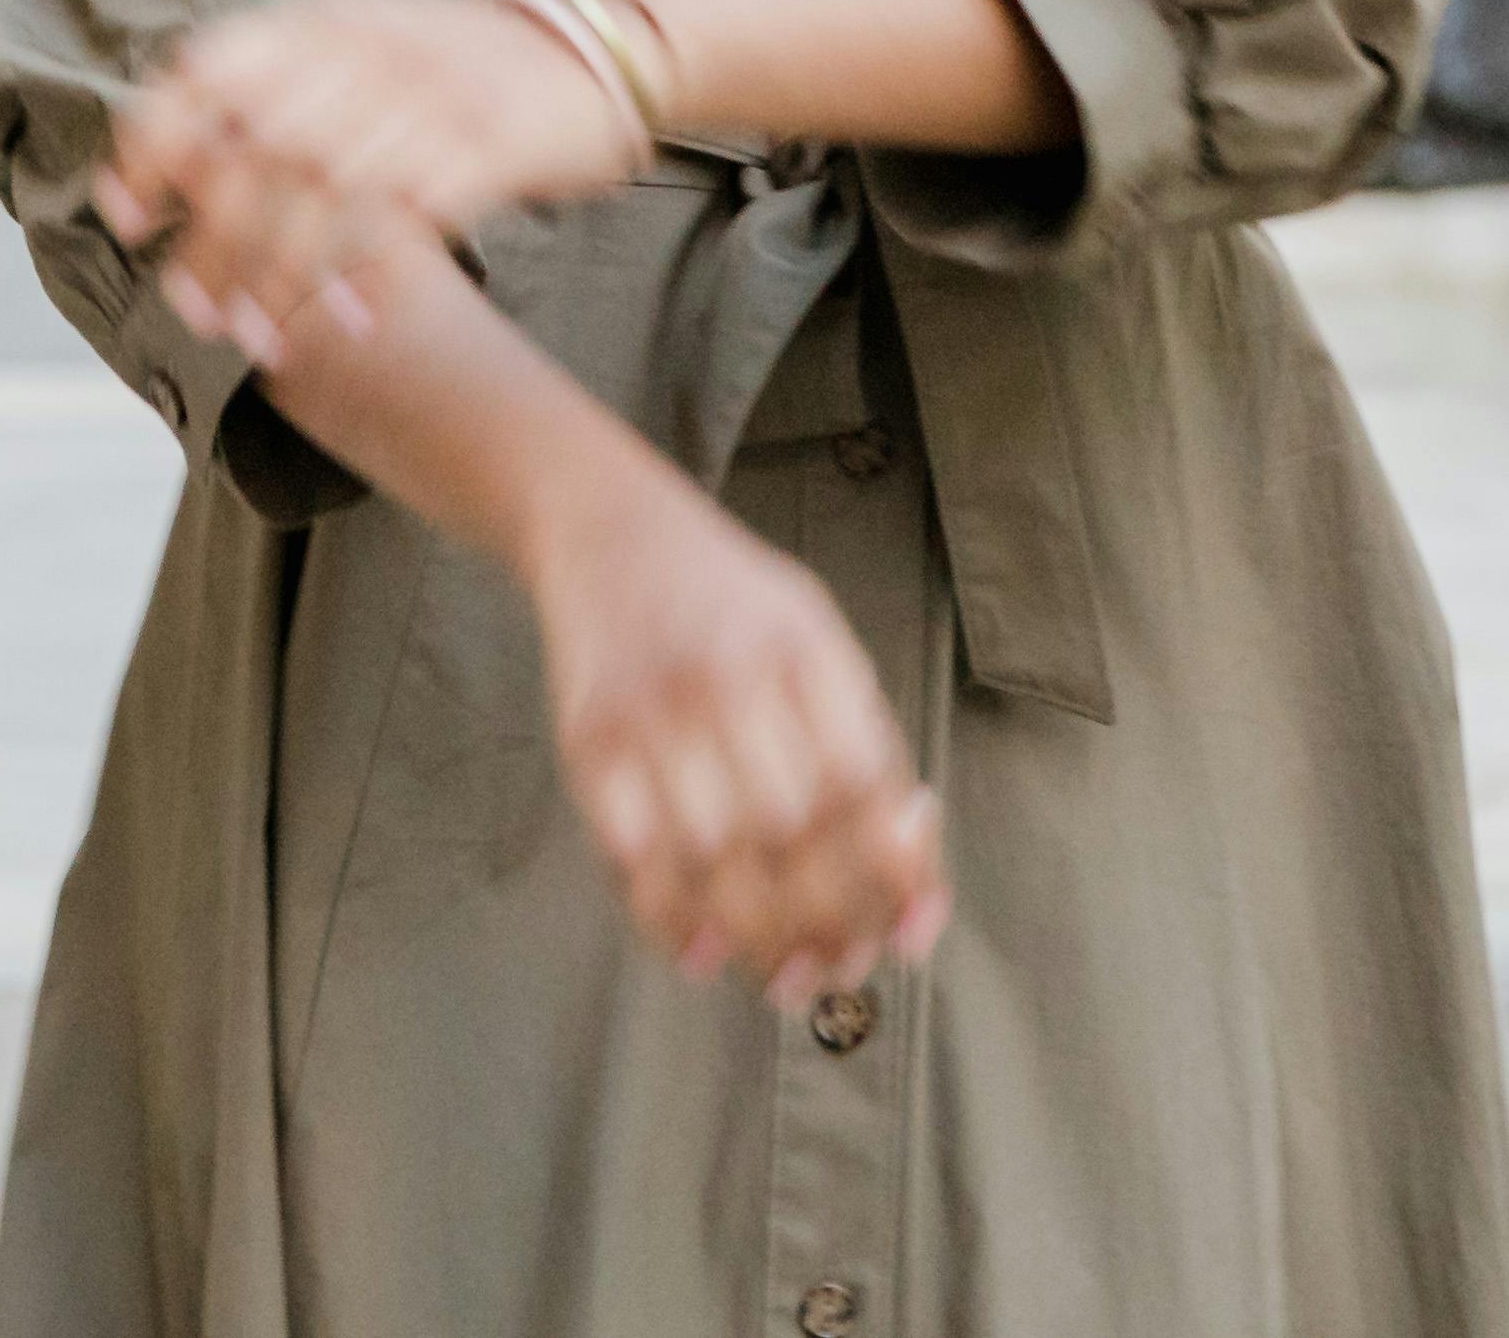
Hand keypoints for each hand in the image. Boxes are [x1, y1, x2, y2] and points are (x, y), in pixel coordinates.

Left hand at [91, 0, 646, 357]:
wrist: (598, 47)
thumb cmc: (471, 58)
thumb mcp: (371, 36)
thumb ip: (292, 75)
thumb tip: (193, 139)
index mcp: (325, 17)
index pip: (206, 67)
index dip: (154, 140)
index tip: (125, 211)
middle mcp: (365, 47)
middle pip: (254, 144)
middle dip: (211, 236)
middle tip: (186, 309)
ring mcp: (425, 93)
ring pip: (319, 190)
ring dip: (275, 272)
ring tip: (250, 337)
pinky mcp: (482, 145)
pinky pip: (400, 218)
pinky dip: (360, 273)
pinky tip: (342, 320)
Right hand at [523, 463, 946, 1004]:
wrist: (610, 533)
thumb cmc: (740, 614)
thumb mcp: (825, 651)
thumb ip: (880, 771)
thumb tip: (920, 921)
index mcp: (801, 643)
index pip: (861, 782)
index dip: (890, 871)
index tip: (903, 920)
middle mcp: (724, 674)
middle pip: (790, 832)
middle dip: (828, 922)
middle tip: (843, 966)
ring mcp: (649, 710)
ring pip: (714, 862)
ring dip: (760, 941)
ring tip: (787, 975)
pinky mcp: (588, 744)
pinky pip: (635, 862)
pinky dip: (675, 927)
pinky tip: (709, 952)